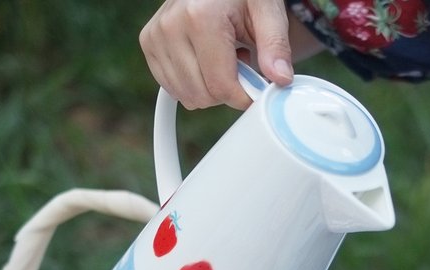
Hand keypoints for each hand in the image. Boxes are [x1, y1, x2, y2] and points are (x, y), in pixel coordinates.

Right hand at [140, 0, 293, 108]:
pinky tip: (204, 59)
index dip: (243, 96)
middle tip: (238, 62)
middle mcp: (171, 26)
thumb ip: (276, 47)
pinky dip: (192, 82)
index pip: (221, 86)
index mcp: (200, 17)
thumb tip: (280, 79)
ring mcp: (155, 35)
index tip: (255, 86)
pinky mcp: (149, 44)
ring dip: (209, 87)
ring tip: (221, 57)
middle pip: (202, 95)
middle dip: (226, 90)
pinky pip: (173, 88)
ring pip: (187, 96)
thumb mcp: (267, 12)